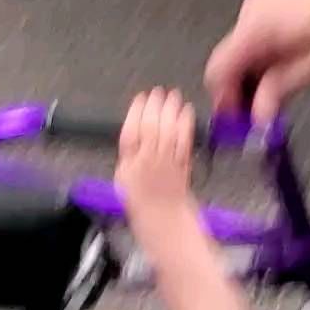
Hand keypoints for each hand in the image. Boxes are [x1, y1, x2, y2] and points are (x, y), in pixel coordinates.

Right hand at [116, 89, 194, 231]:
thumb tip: (134, 132)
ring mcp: (167, 162)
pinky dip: (185, 124)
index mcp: (129, 164)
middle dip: (155, 106)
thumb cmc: (142, 200)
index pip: (130, 132)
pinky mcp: (182, 164)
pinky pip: (184, 140)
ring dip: (171, 110)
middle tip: (158, 92)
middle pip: (151, 127)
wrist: (162, 218)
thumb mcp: (123, 177)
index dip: (135, 112)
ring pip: (168, 131)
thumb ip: (129, 154)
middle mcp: (147, 161)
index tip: (140, 98)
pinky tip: (186, 111)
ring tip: (173, 95)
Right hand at [205, 0, 309, 119]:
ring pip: (243, 49)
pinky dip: (264, 57)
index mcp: (258, 25)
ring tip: (278, 97)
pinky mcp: (274, 0)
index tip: (235, 120)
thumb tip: (259, 113)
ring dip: (255, 75)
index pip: (218, 68)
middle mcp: (253, 9)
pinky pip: (257, 35)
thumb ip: (281, 88)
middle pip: (229, 59)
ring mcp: (262, 2)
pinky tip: (285, 71)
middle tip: (259, 115)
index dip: (223, 99)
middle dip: (241, 90)